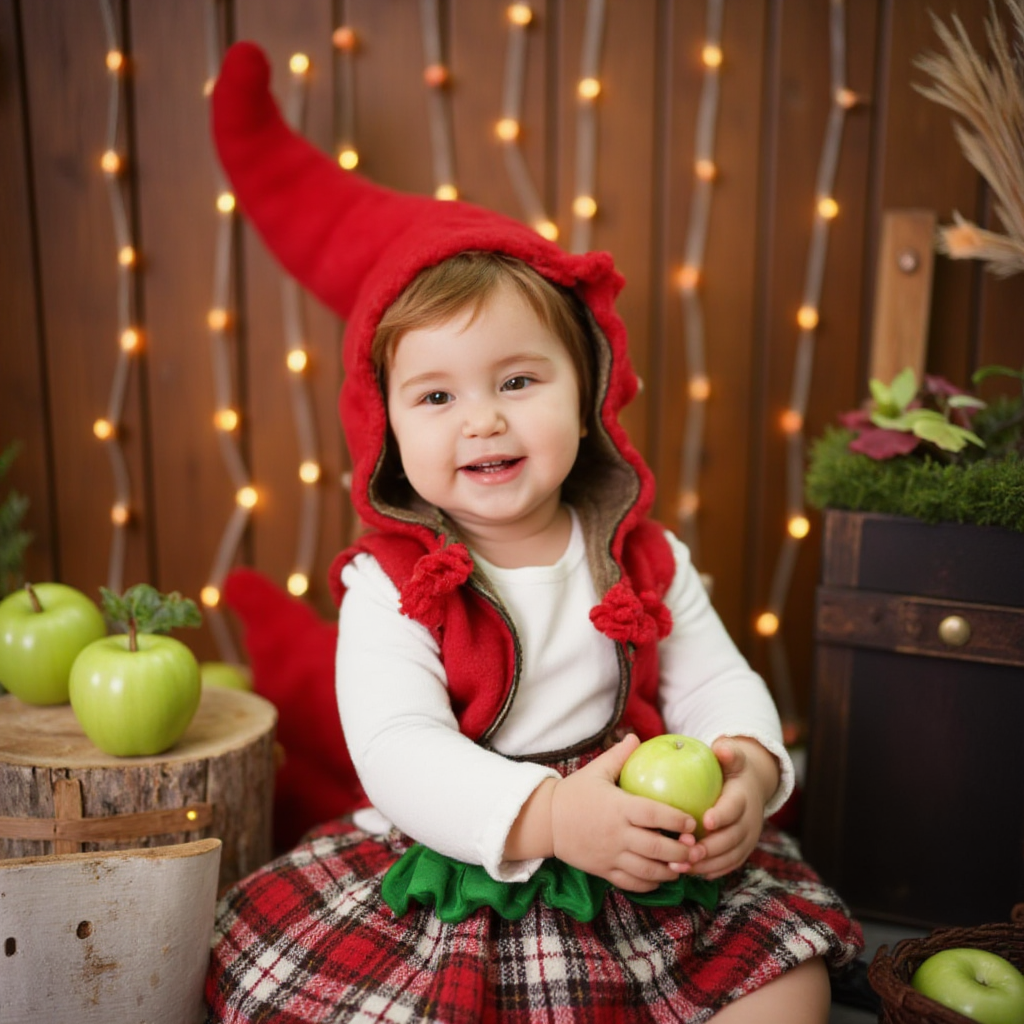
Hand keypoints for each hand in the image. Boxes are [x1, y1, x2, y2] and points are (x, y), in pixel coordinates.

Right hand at [550, 734, 697, 891]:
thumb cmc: (574, 793)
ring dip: (670, 871)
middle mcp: (616, 834)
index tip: (692, 821)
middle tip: (697, 848)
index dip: (676, 820)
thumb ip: (618, 756)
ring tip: (685, 866)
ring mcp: (610, 856)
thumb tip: (637, 738)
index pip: (654, 815)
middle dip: (681, 851)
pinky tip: (662, 878)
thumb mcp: (595, 771)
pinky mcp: (604, 871)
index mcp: (618, 808)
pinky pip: (632, 883)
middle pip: (656, 848)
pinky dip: (650, 884)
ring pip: (647, 870)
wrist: (546, 822)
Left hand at [680, 737, 778, 879]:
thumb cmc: (732, 769)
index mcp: (743, 797)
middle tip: (687, 852)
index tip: (704, 822)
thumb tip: (720, 747)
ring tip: (681, 867)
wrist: (753, 787)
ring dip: (707, 864)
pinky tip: (690, 873)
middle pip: (732, 838)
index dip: (722, 816)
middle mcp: (749, 821)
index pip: (734, 808)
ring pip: (730, 856)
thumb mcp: (733, 757)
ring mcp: (747, 839)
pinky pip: (729, 865)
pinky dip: (712, 871)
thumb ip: (727, 752)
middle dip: (711, 848)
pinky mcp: (742, 850)